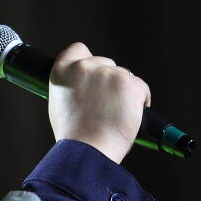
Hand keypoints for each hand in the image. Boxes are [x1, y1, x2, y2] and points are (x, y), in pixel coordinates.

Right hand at [47, 42, 150, 163]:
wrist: (88, 150)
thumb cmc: (74, 137)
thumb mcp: (59, 106)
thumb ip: (71, 88)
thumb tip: (86, 87)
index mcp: (63, 70)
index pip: (78, 49)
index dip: (89, 60)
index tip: (95, 74)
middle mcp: (84, 67)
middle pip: (107, 64)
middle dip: (110, 81)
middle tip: (107, 107)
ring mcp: (108, 73)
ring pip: (125, 76)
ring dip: (125, 93)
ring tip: (115, 117)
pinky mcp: (129, 83)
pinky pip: (141, 88)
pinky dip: (140, 101)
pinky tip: (130, 116)